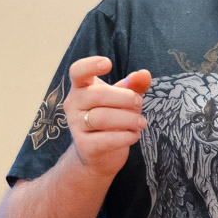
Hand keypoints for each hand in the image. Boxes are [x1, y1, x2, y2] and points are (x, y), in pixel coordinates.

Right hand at [65, 56, 150, 179]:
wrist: (98, 154)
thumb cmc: (111, 118)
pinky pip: (106, 139)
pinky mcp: (84, 146)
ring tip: (141, 123)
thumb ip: (133, 85)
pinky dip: (125, 137)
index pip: (78, 71)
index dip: (90, 65)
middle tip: (140, 104)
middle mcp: (73, 104)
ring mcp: (75, 126)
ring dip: (128, 119)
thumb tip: (144, 74)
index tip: (108, 64)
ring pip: (102, 117)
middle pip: (98, 95)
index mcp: (81, 88)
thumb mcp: (123, 99)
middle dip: (125, 98)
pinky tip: (134, 135)